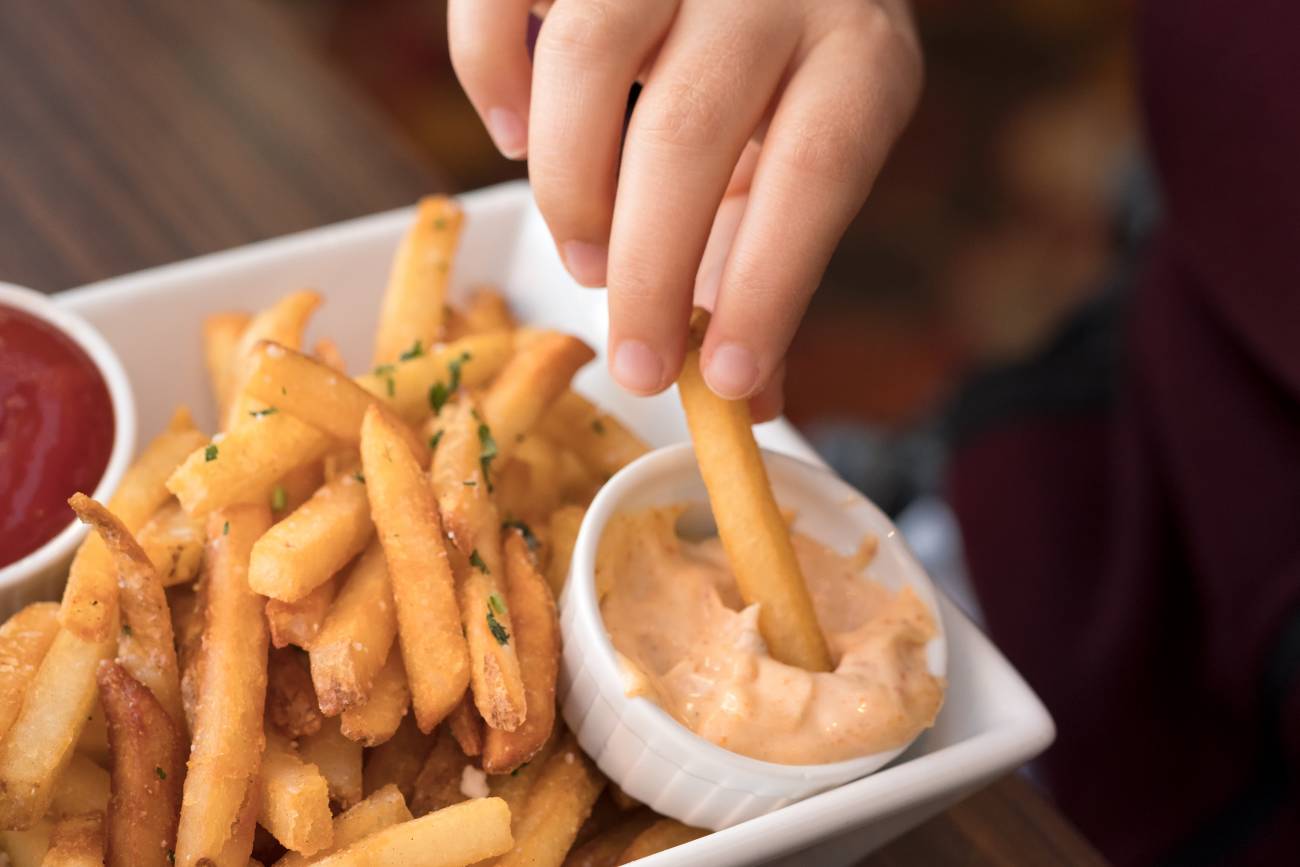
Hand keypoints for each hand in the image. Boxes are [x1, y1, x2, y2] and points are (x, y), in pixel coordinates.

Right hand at [448, 0, 921, 415]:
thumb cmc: (783, 58)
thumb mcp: (805, 144)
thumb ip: (768, 256)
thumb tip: (744, 401)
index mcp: (853, 49)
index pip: (814, 174)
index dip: (763, 288)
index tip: (720, 382)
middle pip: (689, 133)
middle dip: (646, 270)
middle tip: (632, 360)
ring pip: (587, 60)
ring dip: (568, 187)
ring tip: (584, 257)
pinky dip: (489, 77)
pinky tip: (514, 135)